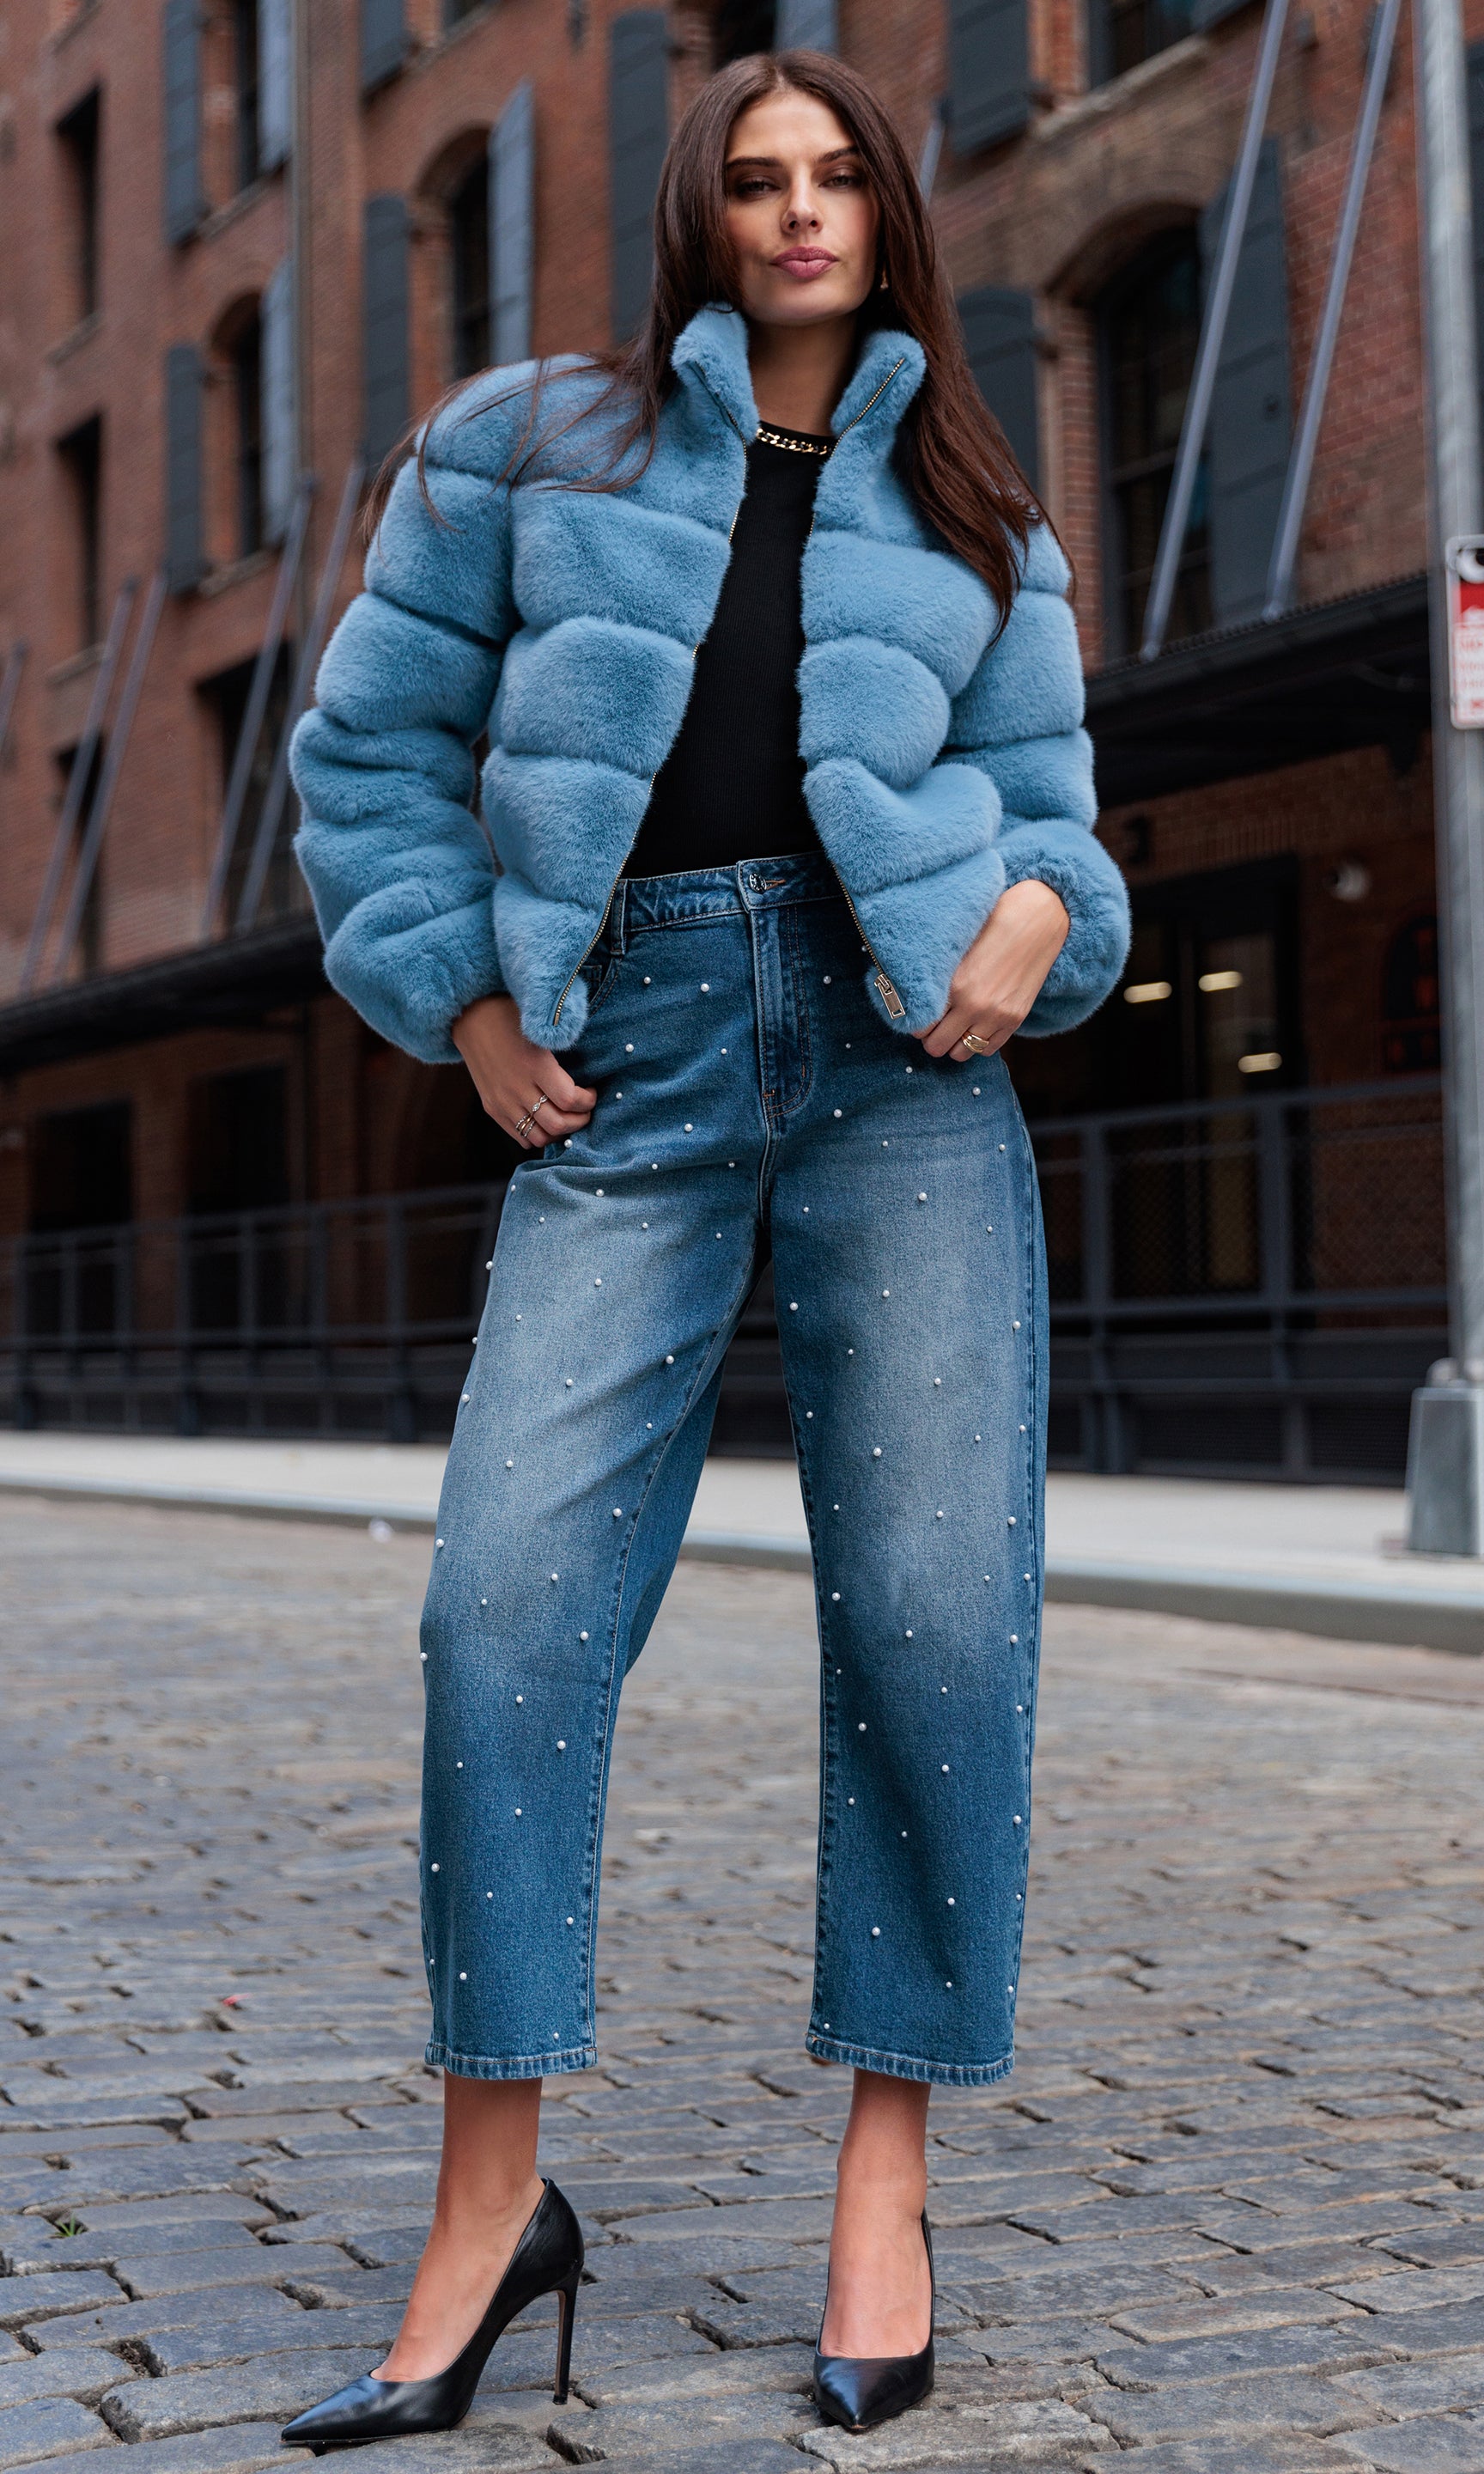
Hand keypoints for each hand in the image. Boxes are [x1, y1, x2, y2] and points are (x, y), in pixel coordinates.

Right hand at [451, 995, 596, 1148]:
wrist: (470, 1017)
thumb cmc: (510, 1016)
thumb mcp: (540, 1026)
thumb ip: (562, 1046)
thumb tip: (586, 1065)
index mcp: (534, 1065)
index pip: (570, 1100)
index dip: (588, 1101)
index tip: (591, 1091)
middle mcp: (517, 1088)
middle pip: (557, 1124)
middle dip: (580, 1120)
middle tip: (585, 1109)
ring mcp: (502, 1101)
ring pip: (540, 1137)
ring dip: (559, 1132)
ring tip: (566, 1117)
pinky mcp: (492, 1108)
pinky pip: (520, 1137)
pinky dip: (538, 1135)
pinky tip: (545, 1120)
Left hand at [916, 879, 1069, 1062]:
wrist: (1035, 922)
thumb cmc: (991, 926)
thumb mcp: (958, 949)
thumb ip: (940, 977)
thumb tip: (916, 997)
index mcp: (954, 986)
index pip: (920, 1027)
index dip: (917, 1024)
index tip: (920, 1017)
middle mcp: (974, 1005)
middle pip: (937, 1046)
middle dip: (932, 1038)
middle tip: (934, 1027)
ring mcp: (996, 1016)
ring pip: (961, 1053)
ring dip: (954, 1043)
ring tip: (955, 1028)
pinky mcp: (1015, 1019)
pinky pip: (987, 1049)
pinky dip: (977, 1042)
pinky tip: (975, 1027)